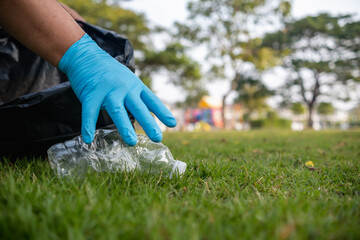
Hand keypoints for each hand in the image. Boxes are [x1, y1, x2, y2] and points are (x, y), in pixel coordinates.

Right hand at [58, 34, 176, 144]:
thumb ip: (136, 98)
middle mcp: (124, 88)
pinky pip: (90, 112)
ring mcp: (108, 91)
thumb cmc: (110, 73)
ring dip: (125, 127)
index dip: (162, 112)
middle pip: (138, 108)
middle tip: (157, 138)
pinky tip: (88, 139)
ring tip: (131, 142)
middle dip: (149, 123)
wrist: (86, 55)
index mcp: (136, 86)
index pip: (152, 100)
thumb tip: (146, 117)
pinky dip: (88, 126)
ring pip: (118, 111)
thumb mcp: (128, 81)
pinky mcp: (91, 93)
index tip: (172, 124)